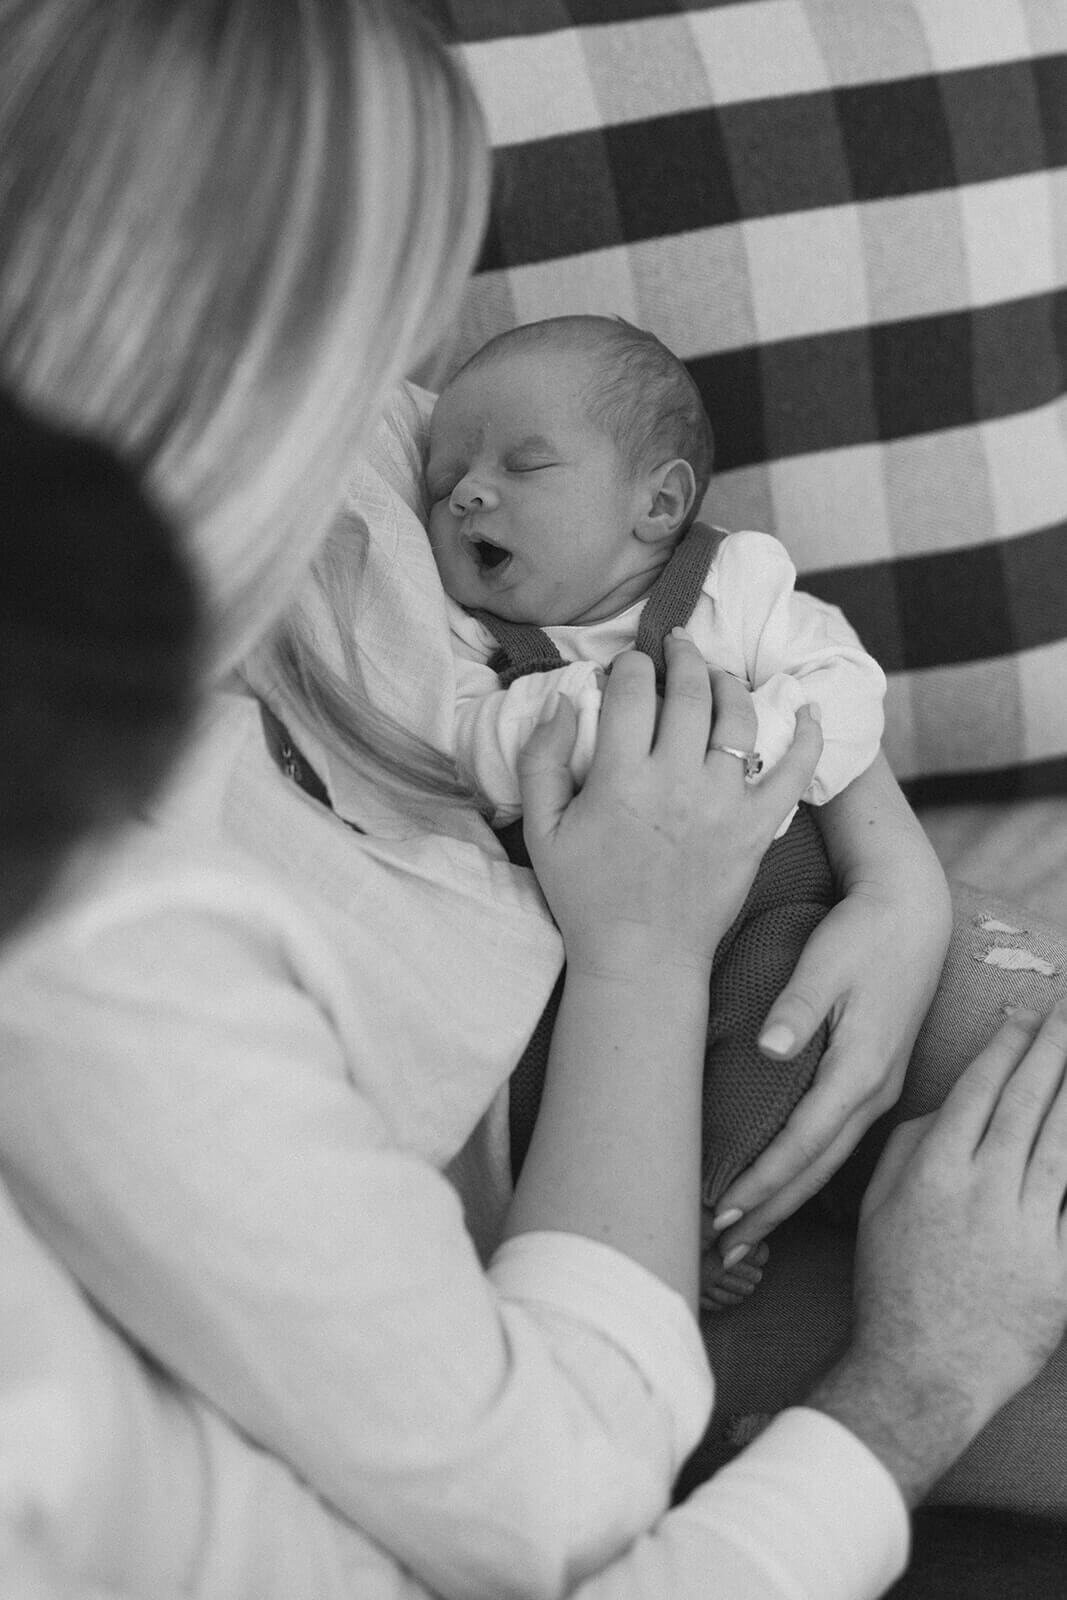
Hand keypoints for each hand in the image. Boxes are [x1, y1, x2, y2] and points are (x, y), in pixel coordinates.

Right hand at [518, 632, 822, 980]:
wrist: (641, 958)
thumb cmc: (585, 895)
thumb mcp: (542, 830)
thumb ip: (542, 761)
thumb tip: (566, 703)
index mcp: (621, 779)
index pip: (634, 690)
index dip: (630, 665)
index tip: (627, 667)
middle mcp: (678, 782)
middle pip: (690, 692)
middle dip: (682, 656)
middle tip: (676, 646)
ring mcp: (724, 804)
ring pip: (738, 718)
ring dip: (729, 683)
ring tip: (717, 675)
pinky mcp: (757, 828)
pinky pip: (793, 771)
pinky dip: (806, 734)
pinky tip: (806, 709)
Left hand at [712, 758, 950, 1252]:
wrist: (911, 915)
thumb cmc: (862, 934)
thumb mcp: (825, 961)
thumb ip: (796, 1007)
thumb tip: (768, 1048)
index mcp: (859, 1069)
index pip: (800, 1145)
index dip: (760, 1184)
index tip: (718, 1214)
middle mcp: (873, 1092)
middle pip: (814, 1170)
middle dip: (768, 1213)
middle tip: (720, 1251)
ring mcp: (879, 1092)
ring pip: (826, 1162)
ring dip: (784, 1201)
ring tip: (743, 1236)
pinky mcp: (874, 1083)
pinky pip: (835, 1143)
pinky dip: (803, 1173)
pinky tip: (781, 1189)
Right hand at [812, 1002, 1066, 1503]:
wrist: (921, 1372)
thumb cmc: (894, 1287)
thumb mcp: (878, 1207)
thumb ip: (910, 1148)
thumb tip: (949, 1106)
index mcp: (935, 1171)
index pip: (980, 1088)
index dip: (1007, 1045)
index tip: (1025, 1010)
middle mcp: (983, 1190)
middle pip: (1028, 1102)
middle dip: (1055, 1047)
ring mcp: (1026, 1229)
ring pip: (1063, 1142)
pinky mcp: (1059, 1267)